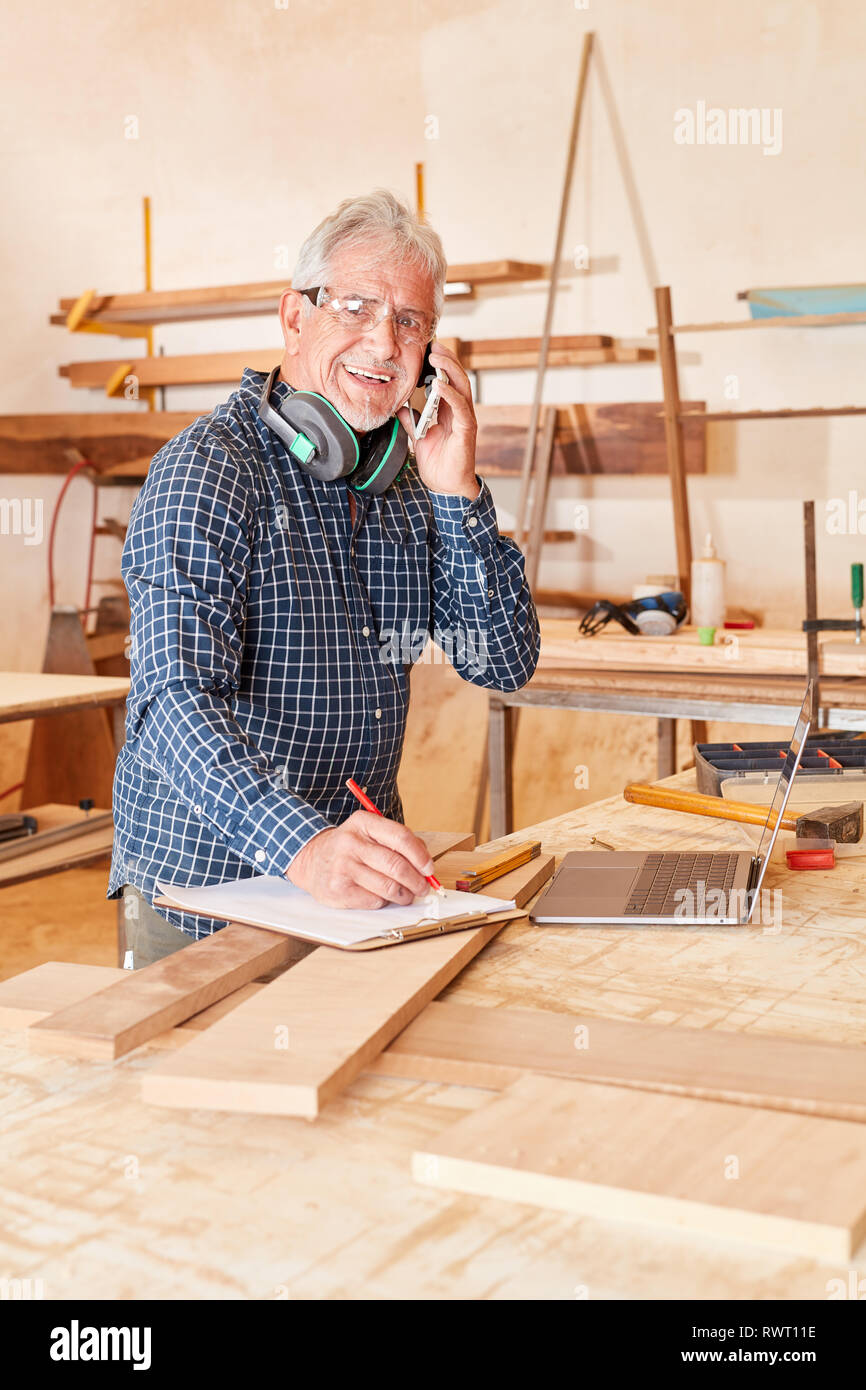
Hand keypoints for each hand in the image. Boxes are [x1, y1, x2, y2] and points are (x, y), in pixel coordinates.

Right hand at [285, 810, 435, 908]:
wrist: (311, 860)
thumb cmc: (348, 848)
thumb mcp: (369, 833)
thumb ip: (397, 842)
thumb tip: (425, 864)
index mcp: (363, 823)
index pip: (401, 837)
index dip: (420, 856)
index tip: (429, 869)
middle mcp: (351, 843)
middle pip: (396, 865)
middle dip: (417, 880)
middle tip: (423, 887)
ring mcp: (343, 867)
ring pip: (389, 887)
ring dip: (404, 895)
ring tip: (406, 895)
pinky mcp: (338, 890)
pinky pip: (375, 901)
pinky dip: (384, 901)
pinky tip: (381, 896)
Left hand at [397, 340, 479, 500]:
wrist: (445, 486)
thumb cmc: (437, 463)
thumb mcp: (417, 436)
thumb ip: (410, 419)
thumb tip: (398, 405)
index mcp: (450, 411)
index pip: (448, 381)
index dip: (440, 364)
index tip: (428, 348)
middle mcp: (460, 412)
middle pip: (457, 378)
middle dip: (447, 359)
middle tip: (434, 344)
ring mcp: (464, 420)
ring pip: (462, 387)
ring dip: (450, 369)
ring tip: (438, 356)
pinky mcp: (466, 430)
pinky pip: (460, 408)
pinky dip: (450, 394)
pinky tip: (439, 384)